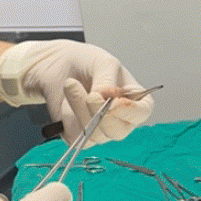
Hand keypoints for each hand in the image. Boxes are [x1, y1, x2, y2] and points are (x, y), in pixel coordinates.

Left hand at [0, 39, 154, 143]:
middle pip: (118, 131)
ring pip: (95, 134)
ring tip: (71, 85)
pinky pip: (76, 138)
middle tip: (90, 94)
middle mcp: (121, 119)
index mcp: (135, 99)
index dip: (130, 111)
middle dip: (100, 112)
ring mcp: (101, 130)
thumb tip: (105, 98)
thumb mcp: (102, 63)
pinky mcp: (81, 136)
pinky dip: (68, 118)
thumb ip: (107, 82)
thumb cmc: (86, 62)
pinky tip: (66, 101)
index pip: (142, 112)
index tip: (114, 103)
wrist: (58, 66)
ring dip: (80, 109)